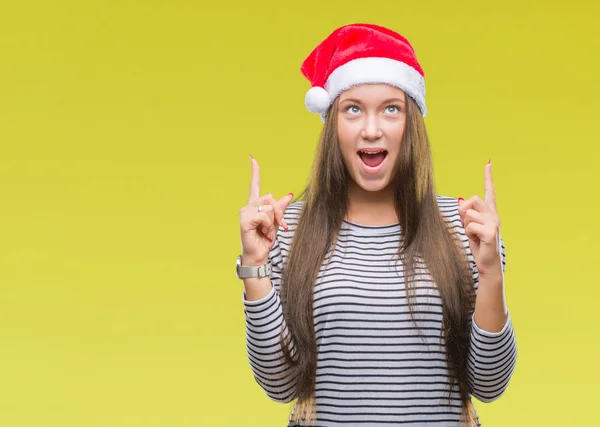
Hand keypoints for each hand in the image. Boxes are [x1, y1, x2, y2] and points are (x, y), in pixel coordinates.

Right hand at [239, 155, 293, 265]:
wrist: (259, 256)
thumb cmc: (265, 240)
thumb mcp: (276, 223)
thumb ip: (279, 209)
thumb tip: (288, 195)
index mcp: (254, 205)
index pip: (255, 185)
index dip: (254, 172)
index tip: (252, 158)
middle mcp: (248, 206)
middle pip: (270, 198)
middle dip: (278, 213)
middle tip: (276, 227)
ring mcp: (244, 212)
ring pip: (269, 207)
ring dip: (273, 222)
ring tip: (266, 232)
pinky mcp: (244, 220)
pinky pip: (264, 216)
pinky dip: (268, 226)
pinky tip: (262, 233)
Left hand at [458, 161, 502, 277]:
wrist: (487, 262)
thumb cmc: (478, 244)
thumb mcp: (469, 226)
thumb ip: (466, 213)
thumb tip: (460, 201)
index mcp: (489, 211)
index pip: (489, 191)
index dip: (488, 177)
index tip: (489, 163)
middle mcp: (494, 214)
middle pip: (473, 199)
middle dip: (464, 211)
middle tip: (468, 225)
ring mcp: (494, 222)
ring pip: (469, 213)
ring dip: (465, 225)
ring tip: (473, 235)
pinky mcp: (491, 231)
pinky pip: (470, 226)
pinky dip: (469, 233)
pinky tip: (477, 240)